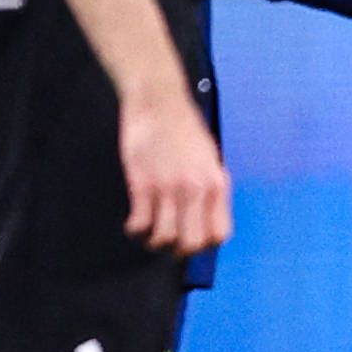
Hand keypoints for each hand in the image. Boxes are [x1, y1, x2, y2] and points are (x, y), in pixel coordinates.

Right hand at [118, 85, 230, 258]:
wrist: (158, 101)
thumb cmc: (183, 127)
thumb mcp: (209, 157)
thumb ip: (209, 186)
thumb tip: (206, 213)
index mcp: (216, 184)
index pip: (219, 234)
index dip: (205, 244)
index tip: (192, 239)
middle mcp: (195, 189)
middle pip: (192, 243)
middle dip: (179, 251)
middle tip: (168, 243)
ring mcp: (168, 188)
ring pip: (164, 237)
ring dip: (154, 243)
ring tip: (148, 235)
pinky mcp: (142, 183)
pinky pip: (140, 222)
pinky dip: (135, 230)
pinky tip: (133, 224)